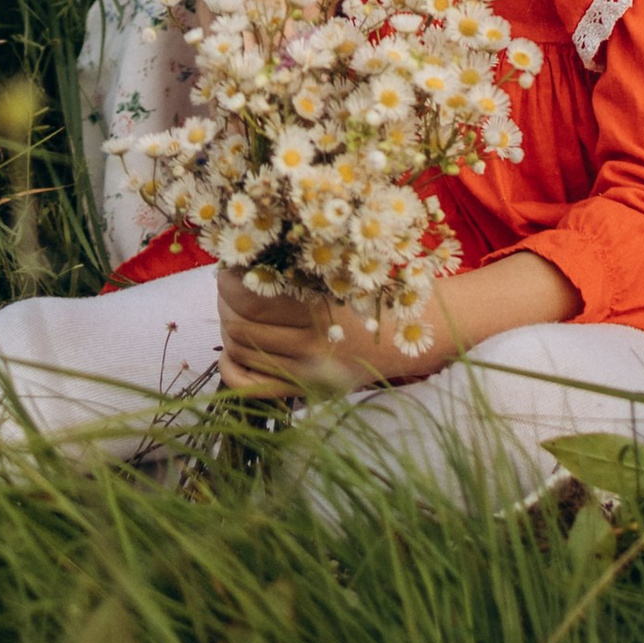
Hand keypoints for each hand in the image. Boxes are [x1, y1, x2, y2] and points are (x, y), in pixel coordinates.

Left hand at [217, 276, 446, 394]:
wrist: (418, 333)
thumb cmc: (379, 289)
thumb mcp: (345, 266)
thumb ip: (303, 262)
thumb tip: (250, 252)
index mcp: (321, 306)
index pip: (251, 296)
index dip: (229, 279)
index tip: (231, 263)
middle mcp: (312, 344)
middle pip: (239, 324)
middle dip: (225, 302)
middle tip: (230, 284)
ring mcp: (308, 372)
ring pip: (241, 351)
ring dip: (228, 327)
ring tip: (235, 309)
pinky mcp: (307, 390)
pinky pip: (252, 388)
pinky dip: (232, 370)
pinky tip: (232, 352)